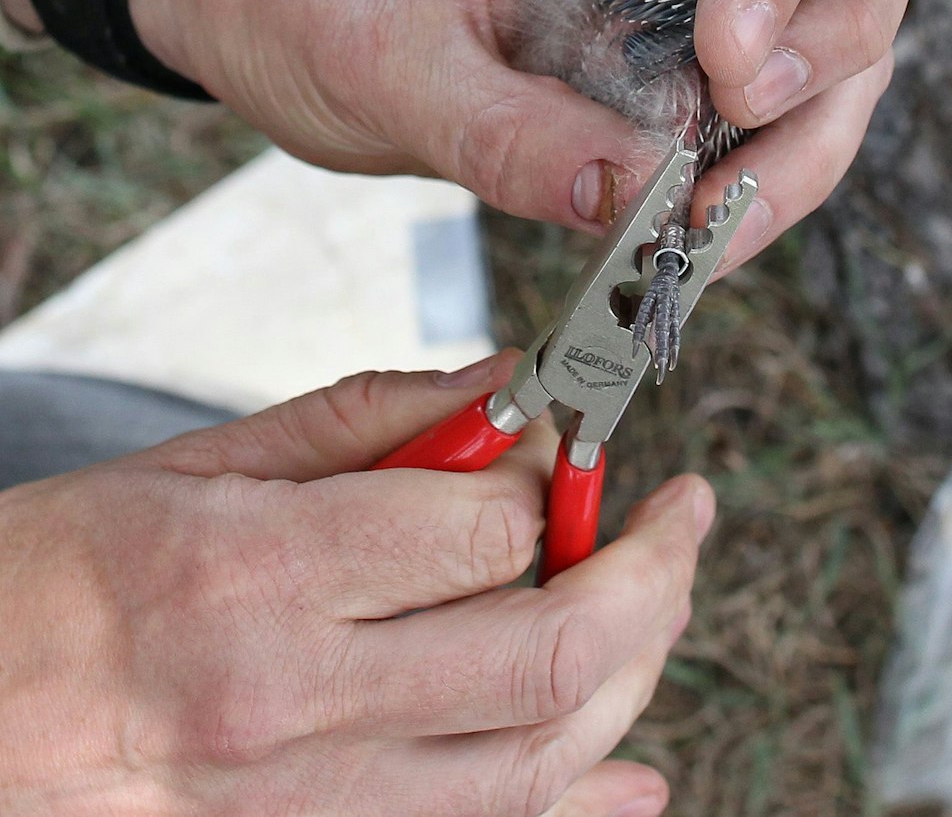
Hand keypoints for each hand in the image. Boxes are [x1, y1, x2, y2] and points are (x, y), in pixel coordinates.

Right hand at [0, 353, 711, 816]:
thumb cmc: (59, 580)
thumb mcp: (198, 463)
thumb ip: (372, 422)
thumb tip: (511, 385)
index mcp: (259, 576)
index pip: (484, 531)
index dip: (554, 480)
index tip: (563, 451)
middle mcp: (296, 701)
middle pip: (552, 652)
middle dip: (655, 572)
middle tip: (681, 515)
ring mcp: (312, 800)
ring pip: (544, 755)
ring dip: (636, 669)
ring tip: (657, 599)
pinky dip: (582, 803)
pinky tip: (632, 771)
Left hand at [3, 0, 903, 255]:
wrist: (288, 31)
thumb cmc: (321, 1)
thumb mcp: (383, 60)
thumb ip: (502, 128)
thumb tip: (630, 199)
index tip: (733, 62)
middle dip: (823, 63)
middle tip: (739, 154)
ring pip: (834, 56)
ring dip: (804, 152)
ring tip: (717, 233)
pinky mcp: (695, 79)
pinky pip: (779, 129)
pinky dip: (763, 194)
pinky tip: (704, 245)